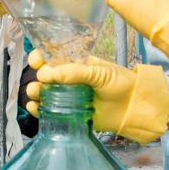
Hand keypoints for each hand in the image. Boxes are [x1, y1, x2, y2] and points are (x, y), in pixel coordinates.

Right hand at [23, 50, 168, 143]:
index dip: (40, 57)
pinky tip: (34, 107)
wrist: (134, 106)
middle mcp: (68, 79)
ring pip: (44, 92)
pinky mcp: (69, 113)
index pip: (52, 57)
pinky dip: (38, 109)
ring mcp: (67, 96)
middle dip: (38, 76)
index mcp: (75, 64)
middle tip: (43, 81)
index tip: (36, 61)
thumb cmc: (120, 83)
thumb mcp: (98, 72)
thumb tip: (47, 74)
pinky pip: (49, 111)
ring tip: (36, 93)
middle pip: (44, 75)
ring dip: (35, 91)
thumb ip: (75, 72)